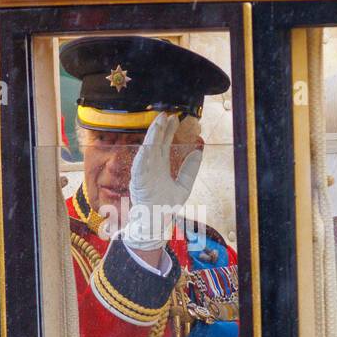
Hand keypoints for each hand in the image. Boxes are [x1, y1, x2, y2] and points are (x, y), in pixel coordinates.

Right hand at [123, 113, 203, 253]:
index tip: (174, 118)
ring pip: (147, 150)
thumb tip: (199, 151)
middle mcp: (151, 167)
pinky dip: (143, 155)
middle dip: (160, 128)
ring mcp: (143, 173)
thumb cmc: (165, 206)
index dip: (168, 131)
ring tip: (158, 123)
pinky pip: (140, 166)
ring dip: (152, 137)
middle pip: (155, 143)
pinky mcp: (138, 182)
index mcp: (160, 166)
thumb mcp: (184, 186)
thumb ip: (190, 170)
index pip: (163, 144)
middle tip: (166, 114)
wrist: (154, 223)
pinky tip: (148, 145)